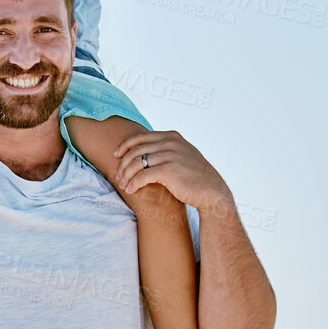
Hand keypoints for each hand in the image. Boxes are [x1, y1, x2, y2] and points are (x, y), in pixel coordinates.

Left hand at [111, 130, 234, 212]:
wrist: (211, 191)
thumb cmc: (196, 176)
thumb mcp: (183, 154)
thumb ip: (167, 148)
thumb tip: (147, 150)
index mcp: (172, 136)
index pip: (140, 137)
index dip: (124, 146)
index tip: (116, 155)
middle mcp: (170, 143)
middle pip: (135, 150)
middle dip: (123, 164)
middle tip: (118, 175)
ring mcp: (169, 155)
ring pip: (136, 163)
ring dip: (126, 175)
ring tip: (123, 184)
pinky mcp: (167, 170)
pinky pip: (142, 176)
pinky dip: (133, 183)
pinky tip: (130, 190)